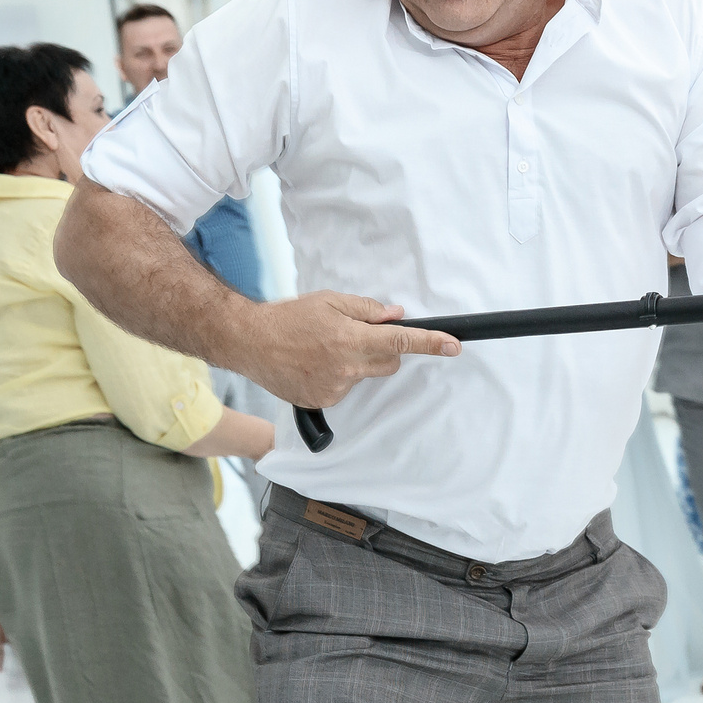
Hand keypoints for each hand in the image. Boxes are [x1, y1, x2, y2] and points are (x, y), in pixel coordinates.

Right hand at [233, 290, 458, 409]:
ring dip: (357, 363)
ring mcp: (335, 388)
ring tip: (324, 349)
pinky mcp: (323, 401)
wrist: (250, 342)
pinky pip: (346, 388)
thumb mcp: (329, 301)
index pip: (400, 341)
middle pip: (389, 363)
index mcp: (350, 338)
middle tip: (356, 335)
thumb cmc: (287, 318)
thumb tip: (394, 316)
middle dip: (384, 350)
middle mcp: (346, 368)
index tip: (453, 346)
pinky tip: (314, 364)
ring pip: (366, 376)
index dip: (430, 343)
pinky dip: (338, 376)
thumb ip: (366, 309)